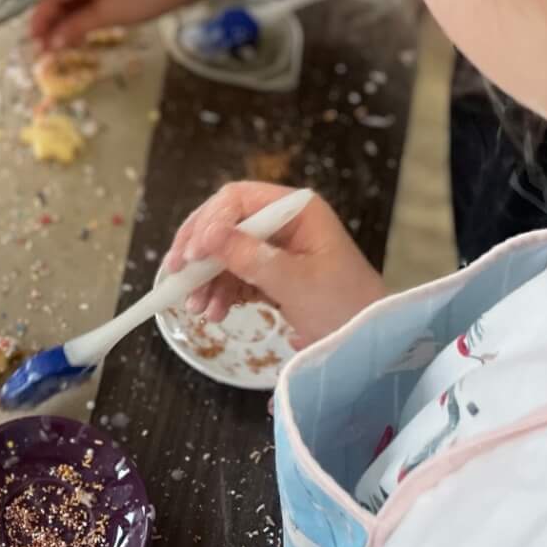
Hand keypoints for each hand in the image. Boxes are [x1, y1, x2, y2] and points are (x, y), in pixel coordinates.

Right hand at [31, 0, 208, 48]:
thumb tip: (50, 43)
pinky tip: (74, 35)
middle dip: (49, 24)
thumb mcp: (109, 14)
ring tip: (58, 48)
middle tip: (44, 52)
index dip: (39, 23)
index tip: (33, 46)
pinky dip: (76, 15)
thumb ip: (75, 27)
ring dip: (62, 22)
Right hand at [165, 180, 383, 348]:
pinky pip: (234, 274)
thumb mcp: (295, 282)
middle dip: (200, 252)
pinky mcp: (271, 273)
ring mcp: (275, 248)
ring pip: (224, 252)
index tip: (191, 255)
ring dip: (206, 278)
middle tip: (176, 276)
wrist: (369, 345)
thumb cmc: (344, 307)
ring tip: (197, 308)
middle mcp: (283, 222)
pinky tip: (213, 312)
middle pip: (225, 223)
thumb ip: (250, 257)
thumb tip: (206, 236)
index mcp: (296, 210)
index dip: (209, 223)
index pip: (239, 200)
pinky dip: (219, 292)